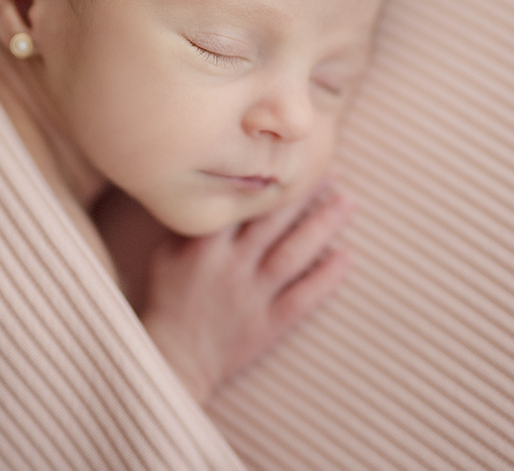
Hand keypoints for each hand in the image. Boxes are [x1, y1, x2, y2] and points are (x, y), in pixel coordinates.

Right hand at [139, 181, 354, 404]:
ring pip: (294, 254)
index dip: (268, 176)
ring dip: (323, 227)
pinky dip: (326, 277)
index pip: (241, 202)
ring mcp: (253, 296)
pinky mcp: (269, 324)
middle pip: (275, 222)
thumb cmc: (167, 298)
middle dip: (305, 194)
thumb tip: (217, 184)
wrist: (174, 358)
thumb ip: (193, 222)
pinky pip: (303, 297)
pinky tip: (346, 256)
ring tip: (347, 203)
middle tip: (333, 170)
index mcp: (205, 244)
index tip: (291, 155)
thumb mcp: (166, 252)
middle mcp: (233, 266)